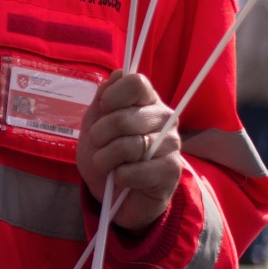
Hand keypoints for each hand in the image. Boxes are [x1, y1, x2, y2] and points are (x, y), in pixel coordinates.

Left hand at [76, 69, 183, 232]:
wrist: (116, 195)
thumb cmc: (107, 155)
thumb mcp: (96, 124)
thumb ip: (104, 98)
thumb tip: (118, 74)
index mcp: (147, 102)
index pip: (136, 82)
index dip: (112, 96)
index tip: (103, 110)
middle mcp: (164, 119)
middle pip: (124, 117)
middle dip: (99, 135)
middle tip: (99, 145)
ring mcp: (171, 145)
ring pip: (128, 146)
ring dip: (105, 159)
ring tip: (107, 164)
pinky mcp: (171, 172)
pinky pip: (133, 171)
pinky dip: (118, 177)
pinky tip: (121, 179)